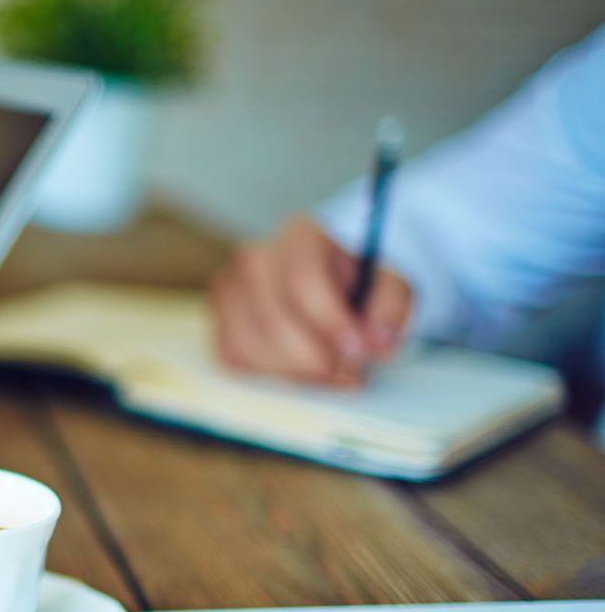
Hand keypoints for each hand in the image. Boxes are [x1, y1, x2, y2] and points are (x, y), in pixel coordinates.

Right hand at [208, 215, 412, 385]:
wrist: (328, 283)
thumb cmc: (355, 285)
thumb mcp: (389, 286)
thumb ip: (392, 307)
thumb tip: (377, 339)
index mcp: (301, 237)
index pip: (303, 279)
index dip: (331, 321)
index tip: (358, 349)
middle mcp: (256, 259)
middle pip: (273, 319)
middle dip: (315, 358)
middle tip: (349, 373)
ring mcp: (231, 291)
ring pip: (251, 344)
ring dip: (295, 371)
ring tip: (332, 374)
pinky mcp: (221, 322)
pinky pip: (235, 357)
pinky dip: (270, 373)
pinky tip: (301, 370)